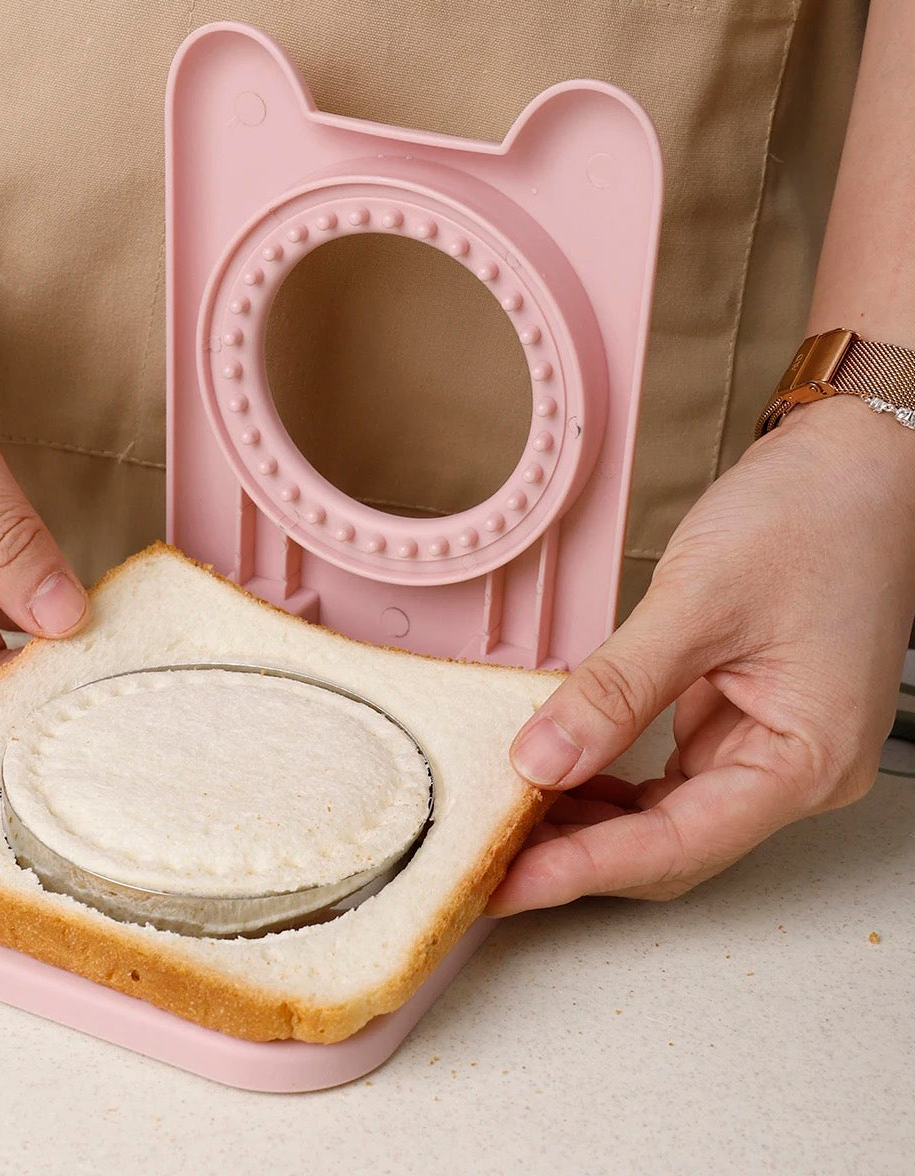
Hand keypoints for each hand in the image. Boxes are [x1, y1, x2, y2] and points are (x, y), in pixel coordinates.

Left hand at [489, 395, 914, 912]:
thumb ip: (615, 689)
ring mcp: (769, 745)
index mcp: (805, 759)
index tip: (505, 883)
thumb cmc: (812, 520)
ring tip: (510, 821)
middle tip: (488, 860)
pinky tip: (560, 773)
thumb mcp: (698, 603)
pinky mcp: (744, 717)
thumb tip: (541, 759)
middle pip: (671, 845)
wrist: (859, 465)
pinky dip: (611, 780)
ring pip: (666, 815)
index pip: (677, 844)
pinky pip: (669, 773)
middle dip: (577, 856)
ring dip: (589, 823)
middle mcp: (793, 769)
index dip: (583, 868)